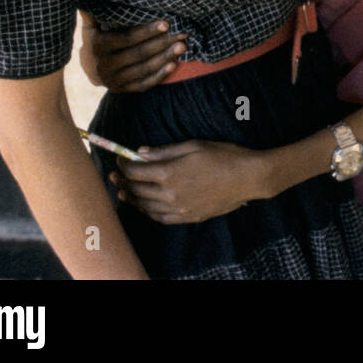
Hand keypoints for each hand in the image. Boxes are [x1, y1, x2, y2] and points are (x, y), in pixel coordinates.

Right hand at [79, 13, 184, 92]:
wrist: (90, 69)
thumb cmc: (98, 38)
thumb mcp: (92, 26)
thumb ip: (95, 12)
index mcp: (98, 46)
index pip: (126, 38)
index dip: (147, 31)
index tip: (166, 23)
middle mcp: (105, 65)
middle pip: (139, 54)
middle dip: (162, 43)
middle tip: (181, 34)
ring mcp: (114, 80)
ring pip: (143, 69)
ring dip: (165, 58)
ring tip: (182, 46)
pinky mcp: (122, 90)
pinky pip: (144, 84)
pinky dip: (160, 76)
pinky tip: (174, 65)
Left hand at [111, 140, 264, 224]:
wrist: (248, 178)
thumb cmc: (224, 156)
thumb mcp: (194, 145)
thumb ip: (165, 151)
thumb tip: (141, 152)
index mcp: (170, 173)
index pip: (135, 171)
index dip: (123, 164)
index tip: (119, 158)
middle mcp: (170, 194)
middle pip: (136, 189)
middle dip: (122, 180)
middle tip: (114, 174)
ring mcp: (178, 208)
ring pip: (145, 206)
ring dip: (131, 198)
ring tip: (123, 192)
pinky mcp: (188, 217)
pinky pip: (160, 217)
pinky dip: (147, 211)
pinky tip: (144, 206)